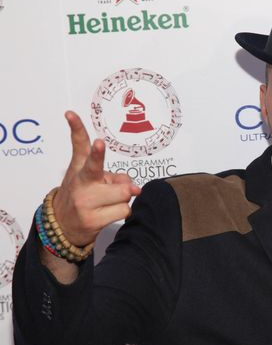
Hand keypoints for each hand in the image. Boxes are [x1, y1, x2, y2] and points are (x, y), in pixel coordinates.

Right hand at [52, 111, 140, 247]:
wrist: (63, 226)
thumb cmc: (83, 196)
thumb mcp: (92, 180)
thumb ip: (115, 176)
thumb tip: (135, 188)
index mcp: (80, 168)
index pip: (79, 145)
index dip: (77, 130)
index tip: (74, 119)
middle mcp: (80, 183)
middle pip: (100, 169)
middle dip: (116, 177)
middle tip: (114, 183)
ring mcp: (85, 202)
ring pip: (124, 193)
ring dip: (122, 198)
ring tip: (108, 202)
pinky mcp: (93, 220)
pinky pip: (124, 210)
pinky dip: (122, 211)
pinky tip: (107, 213)